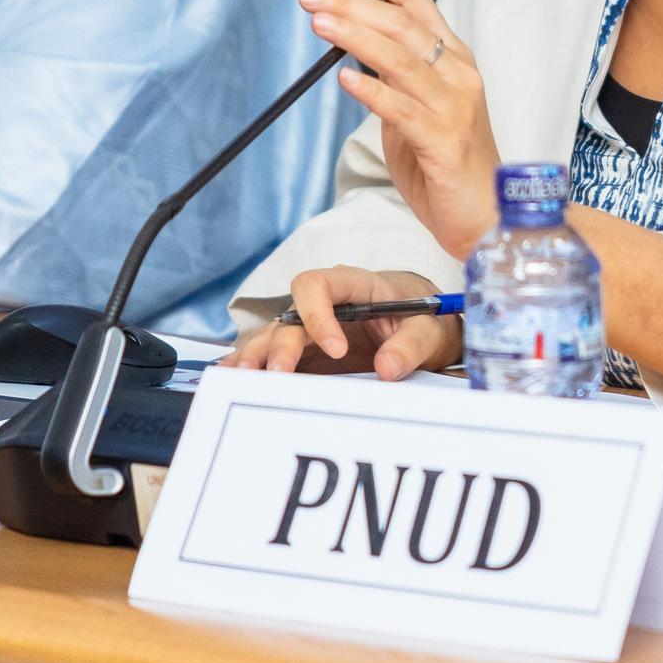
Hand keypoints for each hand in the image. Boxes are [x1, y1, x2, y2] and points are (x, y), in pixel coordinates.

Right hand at [227, 269, 463, 380]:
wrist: (423, 330)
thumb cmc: (424, 321)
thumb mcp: (429, 331)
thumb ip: (411, 346)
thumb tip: (387, 368)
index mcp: (354, 286)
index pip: (318, 285)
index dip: (318, 315)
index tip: (336, 350)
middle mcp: (325, 304)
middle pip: (289, 315)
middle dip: (281, 344)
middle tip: (279, 374)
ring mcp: (311, 328)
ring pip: (274, 335)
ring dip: (257, 355)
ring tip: (241, 378)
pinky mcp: (306, 353)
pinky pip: (274, 353)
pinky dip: (254, 363)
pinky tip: (232, 376)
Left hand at [301, 0, 498, 255]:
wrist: (485, 216)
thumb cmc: (446, 164)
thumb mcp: (415, 108)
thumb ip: (392, 76)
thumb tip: (350, 45)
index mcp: (453, 58)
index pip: (415, 0)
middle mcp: (458, 73)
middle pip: (403, 22)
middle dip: (353, 3)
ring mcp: (455, 106)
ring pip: (402, 58)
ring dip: (356, 35)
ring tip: (319, 22)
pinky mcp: (445, 141)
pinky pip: (402, 109)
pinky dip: (372, 91)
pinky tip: (345, 78)